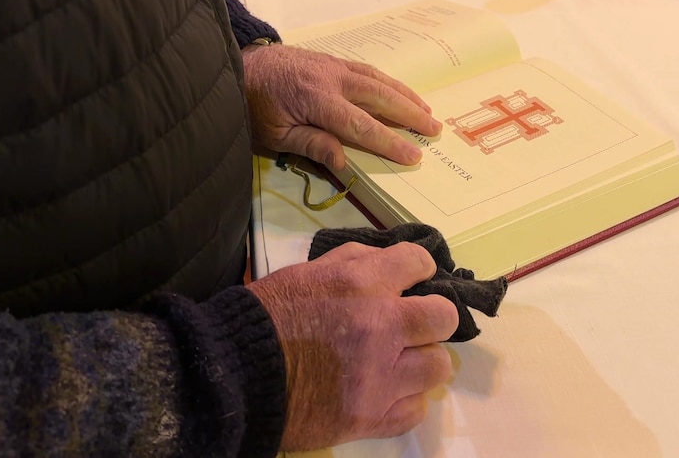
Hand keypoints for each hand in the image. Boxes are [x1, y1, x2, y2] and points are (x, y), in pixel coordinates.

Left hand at [241, 45, 441, 170]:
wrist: (237, 67)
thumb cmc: (252, 107)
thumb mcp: (274, 134)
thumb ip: (311, 144)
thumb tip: (344, 161)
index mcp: (315, 98)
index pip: (360, 124)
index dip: (388, 141)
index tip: (413, 155)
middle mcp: (330, 77)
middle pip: (378, 96)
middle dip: (409, 114)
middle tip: (434, 130)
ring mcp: (332, 65)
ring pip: (377, 79)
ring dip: (404, 95)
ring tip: (426, 111)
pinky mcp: (330, 60)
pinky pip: (366, 70)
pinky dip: (387, 82)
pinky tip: (398, 92)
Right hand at [248, 242, 458, 449]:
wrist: (235, 374)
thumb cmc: (269, 316)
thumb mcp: (306, 272)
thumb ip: (353, 262)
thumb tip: (390, 261)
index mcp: (361, 284)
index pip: (420, 263)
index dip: (417, 270)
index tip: (409, 280)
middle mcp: (380, 327)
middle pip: (444, 317)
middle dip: (431, 317)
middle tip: (411, 325)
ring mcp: (381, 377)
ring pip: (438, 366)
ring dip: (420, 360)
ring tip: (398, 362)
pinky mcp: (373, 417)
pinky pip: (418, 409)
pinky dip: (405, 399)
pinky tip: (385, 391)